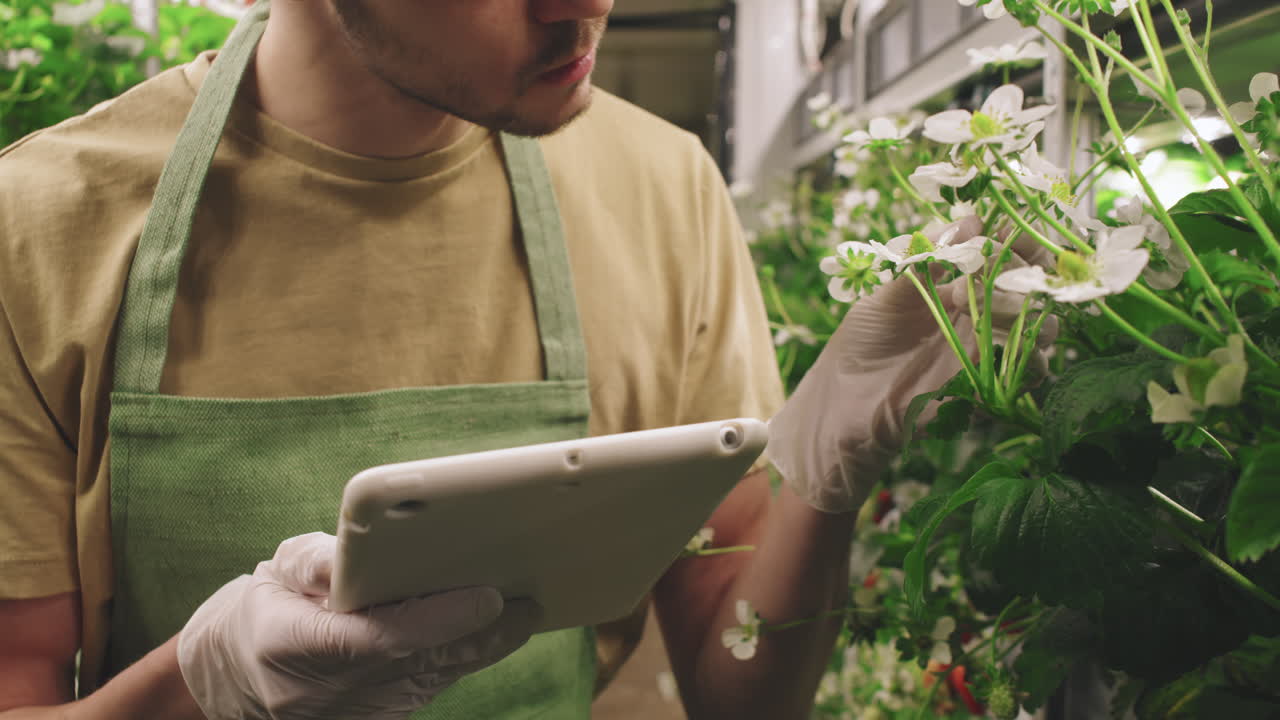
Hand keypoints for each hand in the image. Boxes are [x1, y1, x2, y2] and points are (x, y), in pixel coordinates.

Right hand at [177, 532, 536, 719]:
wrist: (232, 685)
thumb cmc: (261, 615)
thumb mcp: (276, 574)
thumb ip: (320, 560)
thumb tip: (362, 544)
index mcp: (302, 647)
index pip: (383, 638)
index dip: (440, 620)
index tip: (489, 597)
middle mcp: (336, 692)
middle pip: (427, 662)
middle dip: (483, 632)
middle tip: (530, 600)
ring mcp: (361, 714)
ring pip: (439, 678)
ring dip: (485, 645)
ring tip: (527, 607)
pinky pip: (434, 686)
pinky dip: (464, 656)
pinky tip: (495, 628)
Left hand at [767, 216, 1053, 512]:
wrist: (844, 406)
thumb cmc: (859, 345)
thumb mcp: (886, 295)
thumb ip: (925, 261)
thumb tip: (969, 219)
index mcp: (955, 286)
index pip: (1002, 254)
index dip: (1019, 240)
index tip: (1019, 232)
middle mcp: (977, 315)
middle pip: (1029, 287)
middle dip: (1029, 274)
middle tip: (1014, 270)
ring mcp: (985, 351)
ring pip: (1039, 328)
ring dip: (1036, 314)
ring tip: (1013, 309)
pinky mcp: (987, 386)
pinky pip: (1028, 371)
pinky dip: (1033, 358)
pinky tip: (1015, 347)